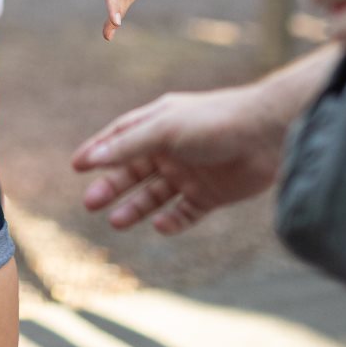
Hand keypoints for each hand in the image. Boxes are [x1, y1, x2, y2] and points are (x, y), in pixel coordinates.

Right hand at [72, 85, 289, 233]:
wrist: (268, 134)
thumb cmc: (214, 122)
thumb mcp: (164, 129)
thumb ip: (127, 145)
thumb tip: (90, 158)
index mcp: (158, 124)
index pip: (120, 139)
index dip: (99, 151)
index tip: (77, 166)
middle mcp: (172, 149)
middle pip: (133, 171)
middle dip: (111, 187)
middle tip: (90, 203)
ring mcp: (191, 173)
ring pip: (154, 196)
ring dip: (136, 208)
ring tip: (117, 222)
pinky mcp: (211, 195)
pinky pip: (184, 213)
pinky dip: (171, 222)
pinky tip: (161, 225)